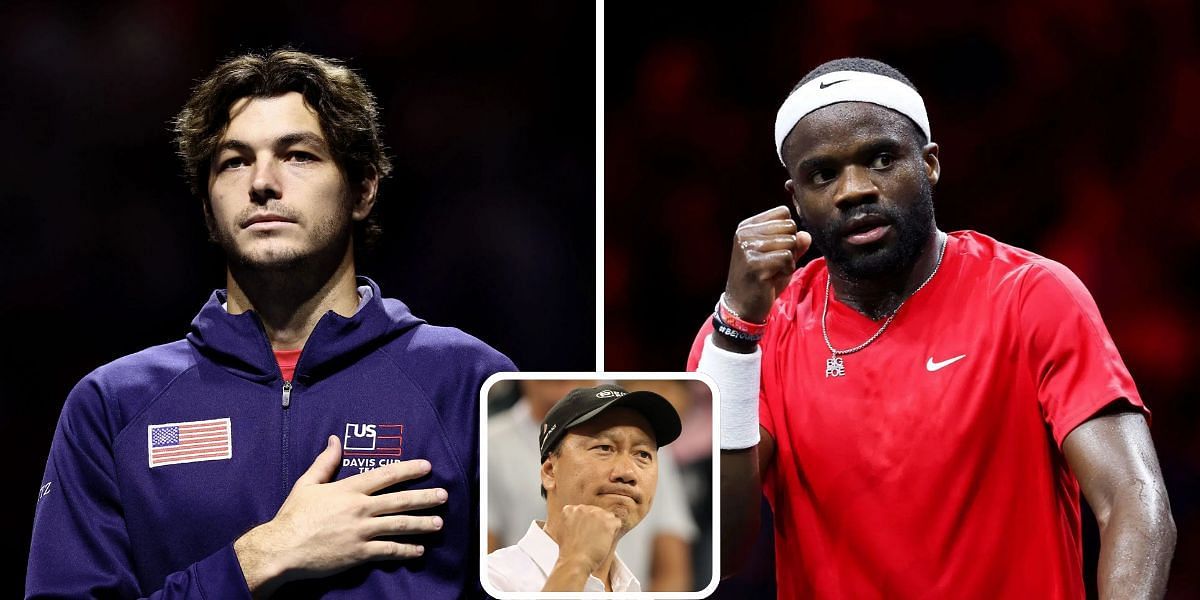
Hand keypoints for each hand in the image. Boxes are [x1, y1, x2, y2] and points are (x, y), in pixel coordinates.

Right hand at [234, 436, 446, 595]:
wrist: (282, 548)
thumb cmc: (293, 515)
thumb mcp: (307, 483)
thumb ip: (325, 462)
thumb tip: (334, 440)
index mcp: (349, 489)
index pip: (386, 475)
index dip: (409, 469)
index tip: (427, 466)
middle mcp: (360, 508)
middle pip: (400, 500)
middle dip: (425, 497)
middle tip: (444, 496)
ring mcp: (361, 531)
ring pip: (399, 525)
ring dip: (422, 524)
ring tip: (439, 523)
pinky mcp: (359, 553)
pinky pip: (388, 551)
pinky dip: (405, 550)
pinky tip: (418, 550)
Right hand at [552, 504, 621, 574]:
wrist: (575, 561)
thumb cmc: (569, 552)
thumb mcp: (561, 532)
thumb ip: (569, 521)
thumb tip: (576, 521)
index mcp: (570, 510)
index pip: (585, 511)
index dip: (587, 522)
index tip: (586, 532)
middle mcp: (583, 509)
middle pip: (597, 512)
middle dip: (597, 523)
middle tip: (593, 537)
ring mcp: (596, 514)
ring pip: (608, 516)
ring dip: (606, 527)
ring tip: (599, 540)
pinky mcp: (607, 523)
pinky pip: (617, 523)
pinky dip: (614, 532)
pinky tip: (606, 541)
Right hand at [724, 205, 810, 323]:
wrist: (742, 306)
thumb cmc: (762, 279)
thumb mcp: (779, 258)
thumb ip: (794, 244)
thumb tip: (806, 235)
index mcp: (747, 226)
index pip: (783, 212)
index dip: (789, 232)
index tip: (775, 250)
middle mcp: (745, 233)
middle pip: (789, 226)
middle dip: (790, 247)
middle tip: (774, 264)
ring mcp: (748, 248)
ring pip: (790, 242)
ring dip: (789, 260)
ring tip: (773, 271)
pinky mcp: (755, 263)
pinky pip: (787, 257)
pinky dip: (787, 270)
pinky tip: (772, 278)